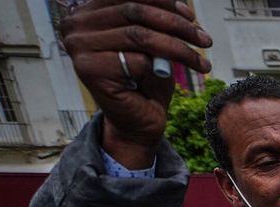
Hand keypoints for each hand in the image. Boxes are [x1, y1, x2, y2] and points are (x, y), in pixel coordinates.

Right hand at [59, 1, 211, 167]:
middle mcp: (75, 26)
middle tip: (204, 39)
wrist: (139, 121)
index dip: (162, 1)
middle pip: (135, 11)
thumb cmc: (145, 80)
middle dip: (176, 25)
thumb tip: (176, 3)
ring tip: (200, 61)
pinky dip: (161, 68)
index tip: (190, 15)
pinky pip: (138, 60)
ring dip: (179, 48)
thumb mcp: (152, 41)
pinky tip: (168, 78)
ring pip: (140, 36)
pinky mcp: (89, 70)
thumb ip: (153, 18)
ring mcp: (78, 47)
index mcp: (86, 12)